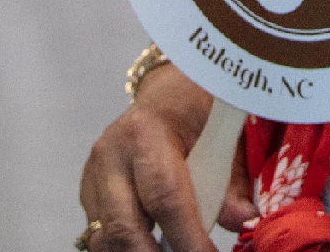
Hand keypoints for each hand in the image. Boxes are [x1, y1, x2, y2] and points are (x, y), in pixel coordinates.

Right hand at [77, 64, 253, 250]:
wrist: (167, 93)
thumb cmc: (198, 109)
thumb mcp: (225, 132)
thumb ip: (232, 181)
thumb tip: (241, 222)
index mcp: (147, 132)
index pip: (166, 199)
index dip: (188, 240)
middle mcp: (111, 154)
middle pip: (124, 227)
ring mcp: (94, 174)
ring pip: (106, 238)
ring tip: (173, 251)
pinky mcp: (89, 192)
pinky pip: (102, 234)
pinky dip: (127, 248)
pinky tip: (155, 246)